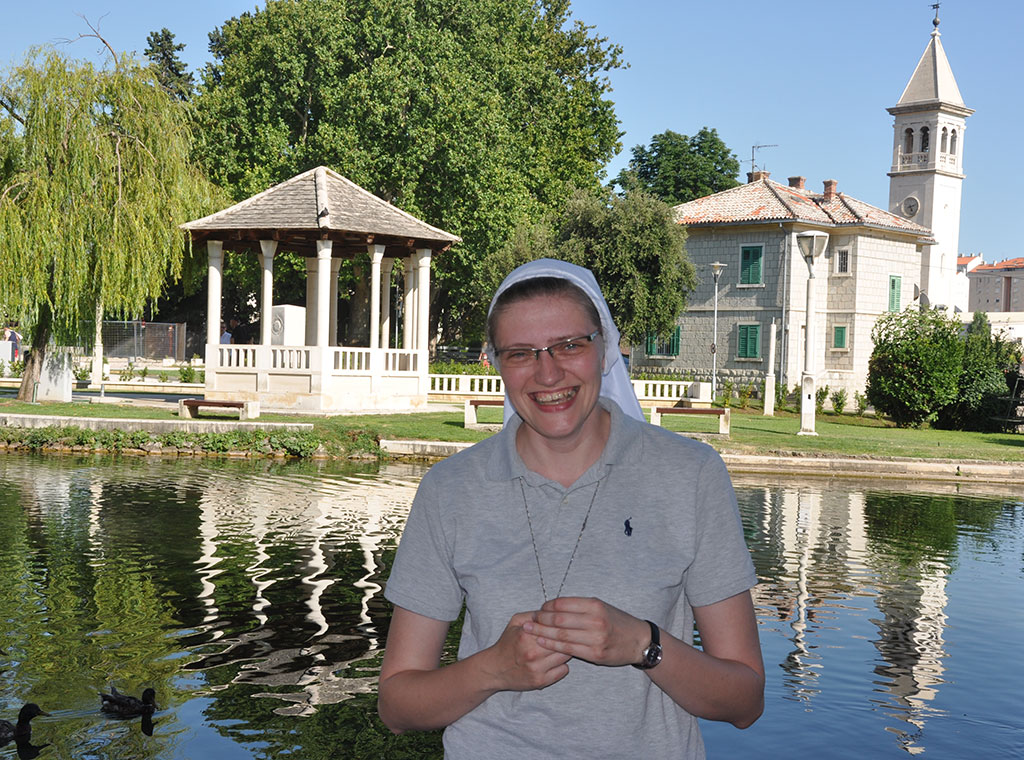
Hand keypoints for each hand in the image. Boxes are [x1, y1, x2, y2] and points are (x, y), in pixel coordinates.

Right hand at [481, 611, 571, 691]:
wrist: (494, 669)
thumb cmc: (507, 644)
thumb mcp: (515, 622)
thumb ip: (533, 614)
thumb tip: (552, 611)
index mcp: (526, 635)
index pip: (555, 627)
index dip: (562, 625)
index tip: (564, 625)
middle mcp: (532, 653)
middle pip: (562, 642)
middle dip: (566, 638)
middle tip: (565, 637)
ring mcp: (537, 668)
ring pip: (565, 656)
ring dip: (565, 652)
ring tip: (557, 649)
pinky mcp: (540, 681)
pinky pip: (563, 670)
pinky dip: (562, 666)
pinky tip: (554, 662)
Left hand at [524, 597, 648, 666]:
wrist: (638, 641)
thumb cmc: (616, 622)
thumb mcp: (601, 607)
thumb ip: (579, 607)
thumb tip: (552, 606)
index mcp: (595, 605)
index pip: (562, 604)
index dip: (546, 606)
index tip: (539, 609)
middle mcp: (595, 621)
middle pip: (559, 620)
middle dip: (540, 620)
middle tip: (530, 620)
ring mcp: (595, 639)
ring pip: (561, 635)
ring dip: (542, 633)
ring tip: (530, 631)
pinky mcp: (595, 655)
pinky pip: (568, 649)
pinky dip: (552, 645)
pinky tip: (542, 642)